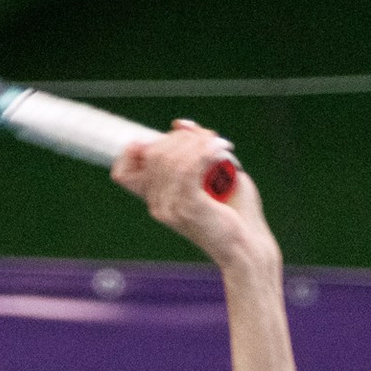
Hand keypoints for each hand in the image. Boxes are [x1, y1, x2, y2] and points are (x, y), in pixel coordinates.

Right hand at [112, 121, 276, 280]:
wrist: (247, 247)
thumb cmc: (234, 213)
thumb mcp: (211, 175)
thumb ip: (194, 151)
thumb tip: (179, 123)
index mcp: (157, 199)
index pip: (123, 171)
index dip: (137, 149)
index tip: (172, 138)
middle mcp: (158, 205)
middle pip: (154, 153)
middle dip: (183, 138)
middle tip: (211, 139)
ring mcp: (170, 208)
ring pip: (171, 158)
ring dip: (198, 142)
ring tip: (220, 144)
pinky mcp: (188, 207)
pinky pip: (188, 167)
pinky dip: (205, 151)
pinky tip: (220, 149)